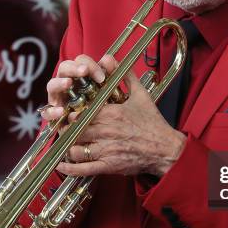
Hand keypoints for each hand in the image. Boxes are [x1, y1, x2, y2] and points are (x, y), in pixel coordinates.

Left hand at [41, 54, 185, 177]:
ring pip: (75, 148)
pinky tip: (61, 165)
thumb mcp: (141, 95)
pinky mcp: (108, 166)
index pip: (81, 112)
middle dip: (66, 129)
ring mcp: (106, 150)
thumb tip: (110, 58)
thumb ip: (124, 76)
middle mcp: (106, 131)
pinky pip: (83, 169)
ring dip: (67, 146)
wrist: (165, 148)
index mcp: (111, 113)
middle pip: (74, 129)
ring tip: (65, 142)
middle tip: (63, 127)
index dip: (71, 113)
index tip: (68, 112)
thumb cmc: (152, 122)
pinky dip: (70, 168)